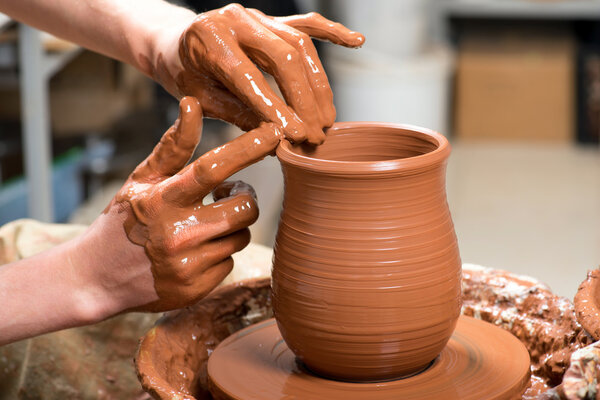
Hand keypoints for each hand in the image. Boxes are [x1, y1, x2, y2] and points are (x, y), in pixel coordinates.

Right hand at [84, 96, 280, 313]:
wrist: (96, 278)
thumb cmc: (124, 219)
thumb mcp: (142, 180)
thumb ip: (173, 146)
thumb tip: (193, 104)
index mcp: (163, 199)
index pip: (212, 169)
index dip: (246, 149)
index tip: (273, 133)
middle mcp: (178, 234)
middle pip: (245, 209)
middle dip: (245, 197)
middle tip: (228, 193)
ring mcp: (189, 265)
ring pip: (241, 236)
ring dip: (231, 226)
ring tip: (205, 223)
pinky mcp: (197, 289)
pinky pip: (230, 262)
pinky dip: (219, 253)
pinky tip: (195, 251)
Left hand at [150, 4, 363, 144]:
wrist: (174, 44)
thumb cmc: (185, 75)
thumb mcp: (201, 100)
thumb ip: (238, 115)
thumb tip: (278, 138)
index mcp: (209, 39)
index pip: (249, 77)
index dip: (276, 108)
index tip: (297, 136)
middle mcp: (235, 19)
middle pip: (284, 57)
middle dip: (305, 100)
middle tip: (316, 133)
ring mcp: (256, 16)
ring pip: (300, 45)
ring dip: (318, 84)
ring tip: (326, 119)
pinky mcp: (271, 19)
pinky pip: (306, 23)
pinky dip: (332, 32)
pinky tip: (355, 41)